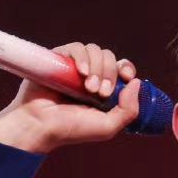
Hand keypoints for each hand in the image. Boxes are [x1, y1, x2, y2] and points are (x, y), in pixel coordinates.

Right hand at [0, 41, 140, 150]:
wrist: (40, 125)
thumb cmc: (70, 129)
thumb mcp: (107, 127)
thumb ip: (128, 110)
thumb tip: (136, 82)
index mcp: (102, 88)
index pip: (121, 68)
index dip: (127, 69)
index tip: (128, 78)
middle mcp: (89, 75)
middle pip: (110, 58)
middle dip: (109, 74)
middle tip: (100, 93)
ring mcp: (73, 66)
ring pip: (95, 50)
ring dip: (97, 67)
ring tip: (88, 88)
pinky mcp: (58, 58)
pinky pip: (77, 47)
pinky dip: (82, 57)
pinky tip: (80, 72)